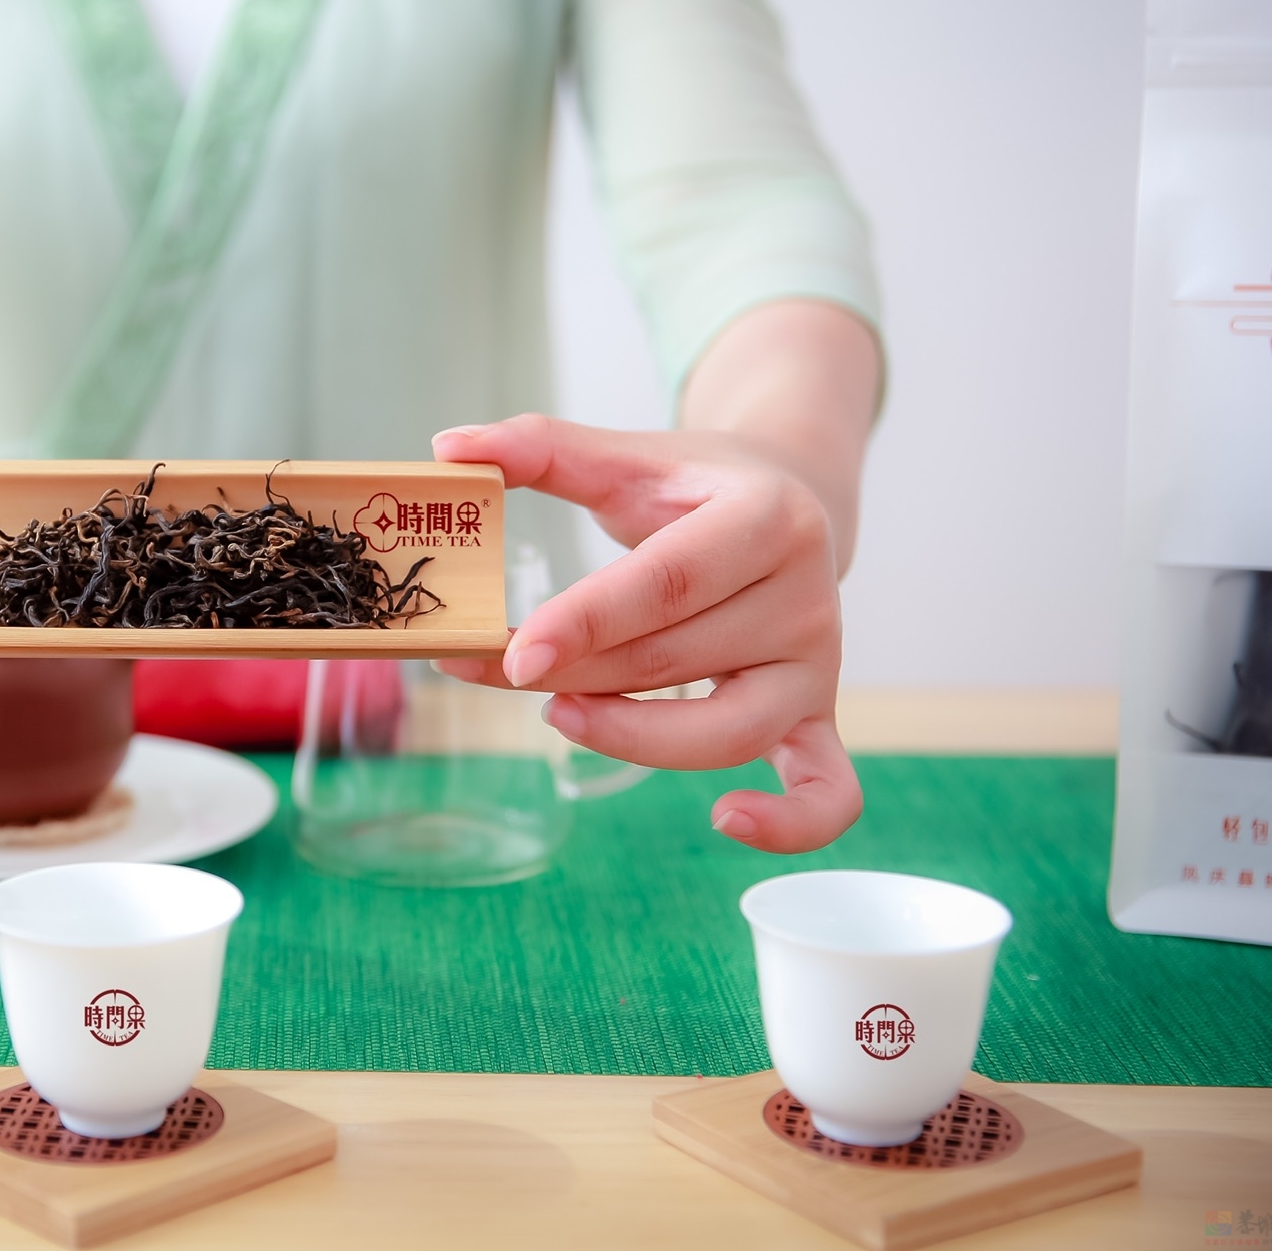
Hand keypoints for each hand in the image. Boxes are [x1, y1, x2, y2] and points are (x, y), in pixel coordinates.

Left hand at [432, 414, 859, 852]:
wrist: (795, 501)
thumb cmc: (694, 487)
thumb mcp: (627, 457)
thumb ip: (539, 448)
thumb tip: (446, 448)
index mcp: (768, 519)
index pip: (669, 583)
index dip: (587, 622)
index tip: (512, 653)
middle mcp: (807, 597)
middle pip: (674, 661)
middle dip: (571, 676)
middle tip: (480, 670)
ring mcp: (818, 667)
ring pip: (726, 732)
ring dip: (632, 738)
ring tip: (556, 715)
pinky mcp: (818, 717)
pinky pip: (825, 790)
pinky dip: (791, 823)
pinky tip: (725, 820)